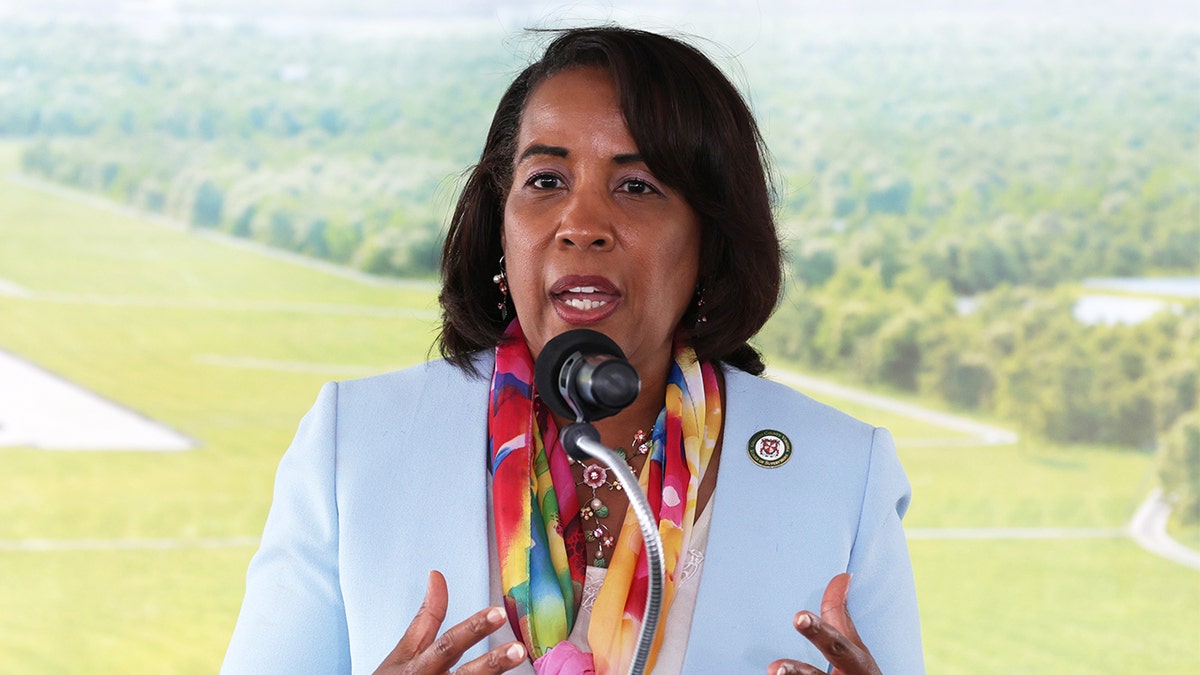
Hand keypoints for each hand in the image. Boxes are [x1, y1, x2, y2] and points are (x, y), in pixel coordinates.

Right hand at [374, 570, 526, 673]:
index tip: (497, 612)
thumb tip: (437, 577)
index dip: (473, 628)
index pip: (449, 644)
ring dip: (495, 674)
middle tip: (517, 649)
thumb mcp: (406, 650)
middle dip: (492, 662)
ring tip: (520, 659)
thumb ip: (426, 617)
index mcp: (421, 666)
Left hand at [767, 573, 881, 674]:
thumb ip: (840, 616)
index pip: (837, 646)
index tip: (798, 617)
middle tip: (774, 668)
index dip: (818, 631)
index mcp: (857, 665)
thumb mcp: (855, 648)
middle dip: (796, 674)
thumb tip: (842, 577)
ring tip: (772, 673)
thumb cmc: (858, 674)